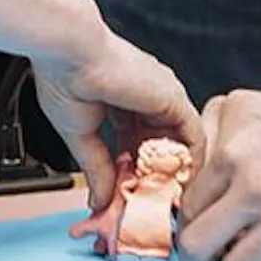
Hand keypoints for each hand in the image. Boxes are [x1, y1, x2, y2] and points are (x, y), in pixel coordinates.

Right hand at [31, 16, 201, 210]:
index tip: (129, 199)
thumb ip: (96, 167)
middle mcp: (147, 98)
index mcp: (122, 101)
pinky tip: (179, 188)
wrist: (70, 51)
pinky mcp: (173, 100)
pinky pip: (194, 139)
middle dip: (154, 179)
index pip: (136, 145)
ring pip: (179, 144)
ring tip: (165, 205)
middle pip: (160, 146)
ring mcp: (162, 98)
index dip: (133, 174)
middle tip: (150, 209)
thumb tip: (99, 199)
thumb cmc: (65, 76)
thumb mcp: (80, 132)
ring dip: (174, 176)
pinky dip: (190, 165)